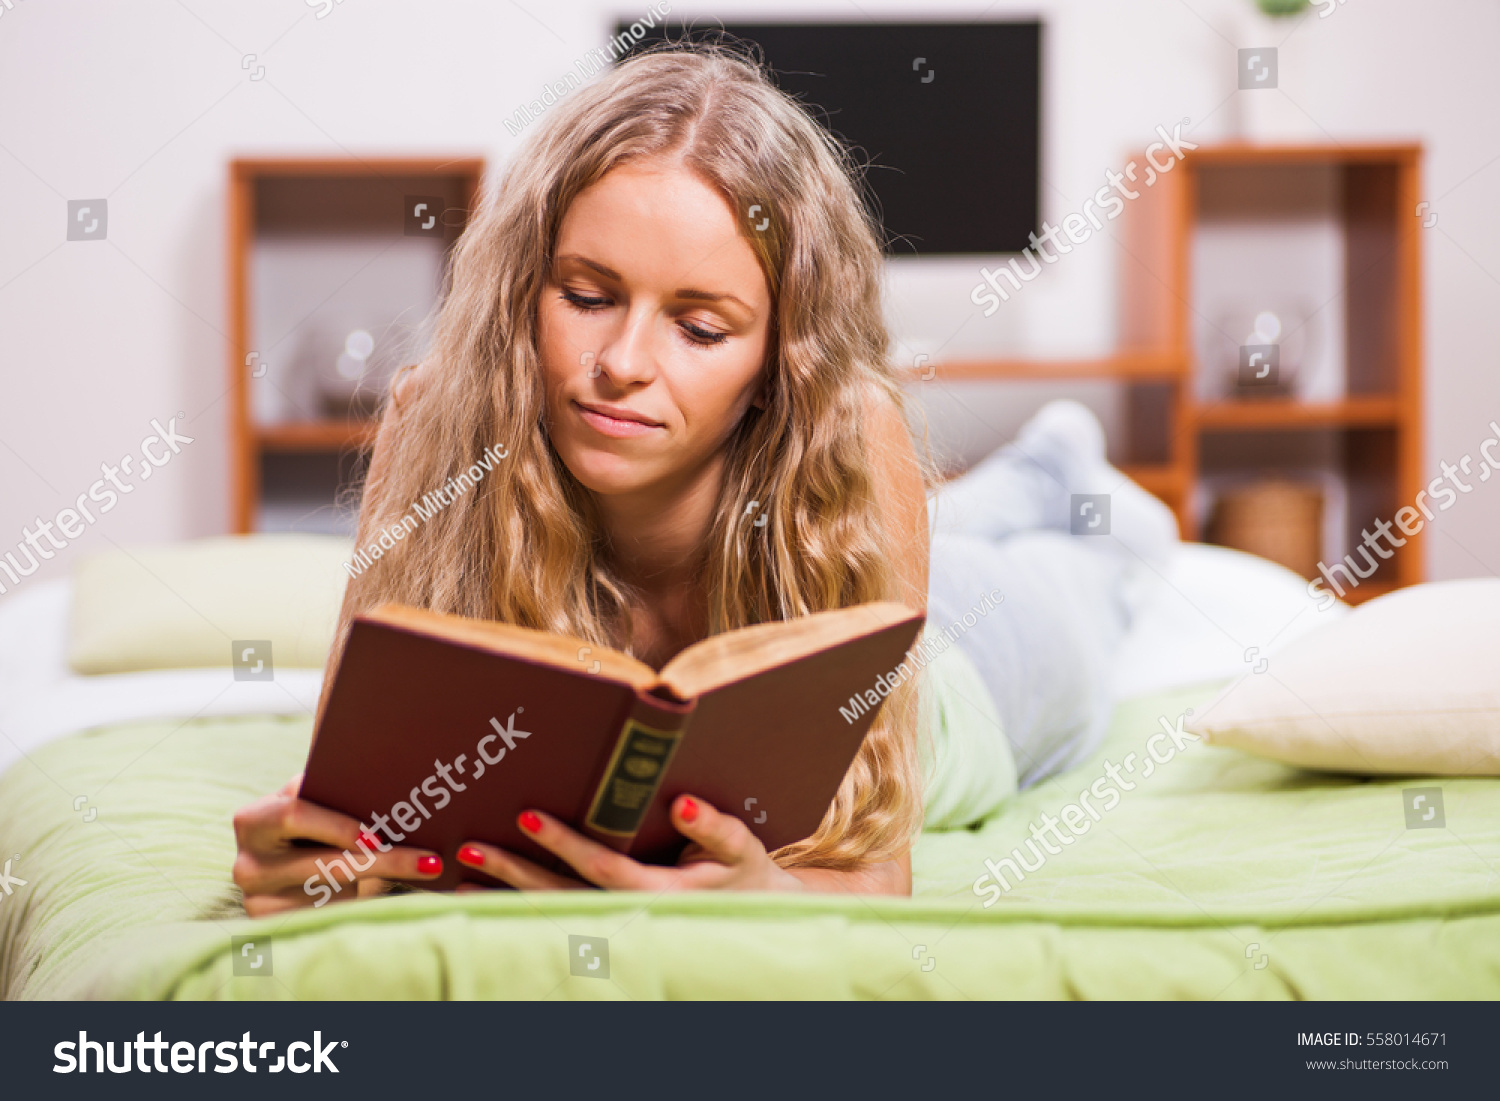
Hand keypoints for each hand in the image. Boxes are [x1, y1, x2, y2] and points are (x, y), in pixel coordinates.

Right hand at [231, 772, 445, 916]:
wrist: (286, 863)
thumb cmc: (311, 821)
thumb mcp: (314, 799)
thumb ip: (333, 786)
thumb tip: (383, 768)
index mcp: (253, 820)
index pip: (296, 815)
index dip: (339, 825)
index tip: (381, 836)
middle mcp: (247, 865)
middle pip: (325, 863)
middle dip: (384, 861)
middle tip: (430, 862)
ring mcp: (259, 902)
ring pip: (335, 893)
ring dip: (380, 882)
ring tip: (421, 868)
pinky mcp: (278, 929)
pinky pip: (331, 916)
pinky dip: (362, 902)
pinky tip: (385, 892)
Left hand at [452, 795, 805, 892]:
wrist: (754, 915)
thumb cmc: (745, 874)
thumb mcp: (741, 848)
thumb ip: (714, 828)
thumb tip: (682, 806)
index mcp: (660, 889)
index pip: (602, 868)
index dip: (563, 844)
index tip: (526, 816)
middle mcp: (631, 911)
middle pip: (562, 895)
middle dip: (514, 873)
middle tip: (470, 848)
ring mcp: (617, 921)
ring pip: (551, 913)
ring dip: (505, 897)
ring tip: (460, 879)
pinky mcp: (609, 923)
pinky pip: (556, 918)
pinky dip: (517, 909)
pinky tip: (483, 895)